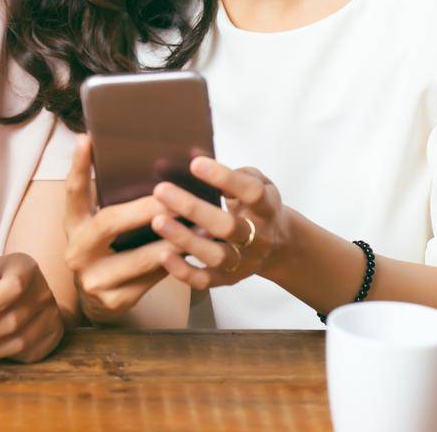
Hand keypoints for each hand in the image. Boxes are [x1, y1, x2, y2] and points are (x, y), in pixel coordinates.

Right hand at [62, 136, 181, 322]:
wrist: (96, 297)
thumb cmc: (106, 246)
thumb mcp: (98, 222)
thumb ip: (110, 199)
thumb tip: (142, 161)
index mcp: (73, 224)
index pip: (73, 191)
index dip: (78, 166)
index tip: (87, 139)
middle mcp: (77, 252)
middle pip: (109, 223)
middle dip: (144, 208)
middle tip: (172, 193)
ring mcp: (94, 279)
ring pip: (139, 258)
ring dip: (171, 239)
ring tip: (198, 223)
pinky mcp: (115, 300)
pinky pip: (152, 279)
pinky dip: (175, 262)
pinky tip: (194, 250)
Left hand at [150, 157, 287, 289]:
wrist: (278, 245)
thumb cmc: (256, 204)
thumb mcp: (254, 182)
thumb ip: (229, 171)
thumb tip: (193, 155)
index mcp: (267, 208)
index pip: (250, 192)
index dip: (224, 178)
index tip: (195, 164)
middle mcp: (259, 237)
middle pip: (227, 226)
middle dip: (193, 208)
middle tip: (161, 190)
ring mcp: (244, 261)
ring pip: (216, 255)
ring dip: (184, 239)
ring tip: (158, 221)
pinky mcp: (229, 279)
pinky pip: (205, 281)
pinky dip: (183, 271)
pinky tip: (162, 255)